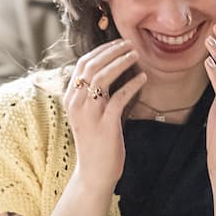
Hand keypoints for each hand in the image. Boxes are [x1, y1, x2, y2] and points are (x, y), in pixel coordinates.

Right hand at [64, 39, 146, 189]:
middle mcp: (76, 103)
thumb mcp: (89, 114)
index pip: (82, 64)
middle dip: (112, 51)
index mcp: (71, 98)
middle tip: (130, 43)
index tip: (118, 43)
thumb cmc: (96, 141)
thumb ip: (94, 94)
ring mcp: (89, 114)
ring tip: (136, 55)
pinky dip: (132, 84)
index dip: (101, 50)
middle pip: (91, 66)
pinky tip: (144, 78)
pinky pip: (118, 97)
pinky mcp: (105, 125)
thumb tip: (110, 69)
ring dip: (121, 62)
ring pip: (101, 77)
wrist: (95, 172)